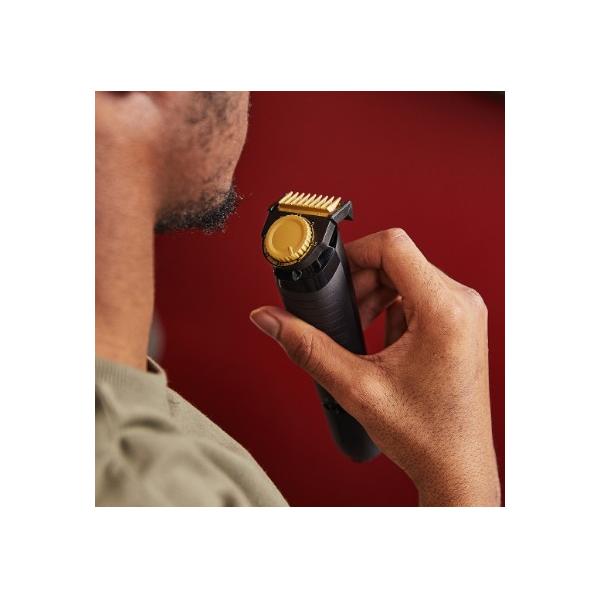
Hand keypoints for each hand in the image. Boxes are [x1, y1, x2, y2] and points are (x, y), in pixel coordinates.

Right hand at [250, 229, 500, 505]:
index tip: (334, 279)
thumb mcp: (356, 387)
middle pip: (397, 260)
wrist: (456, 466)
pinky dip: (394, 310)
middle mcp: (461, 303)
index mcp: (444, 309)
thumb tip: (270, 318)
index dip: (354, 255)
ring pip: (407, 276)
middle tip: (346, 316)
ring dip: (375, 296)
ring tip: (364, 334)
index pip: (393, 245)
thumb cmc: (425, 434)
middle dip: (361, 283)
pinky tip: (385, 344)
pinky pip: (420, 296)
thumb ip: (306, 346)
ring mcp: (464, 313)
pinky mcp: (460, 324)